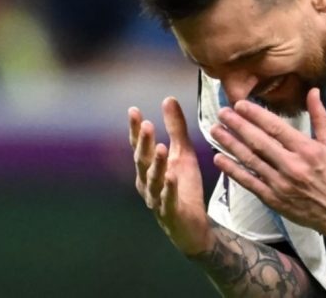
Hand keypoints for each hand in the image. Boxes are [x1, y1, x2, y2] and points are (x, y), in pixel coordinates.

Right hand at [128, 97, 210, 254]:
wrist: (192, 226)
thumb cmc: (183, 187)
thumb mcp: (183, 153)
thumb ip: (176, 128)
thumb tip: (168, 99)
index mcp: (148, 168)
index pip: (140, 146)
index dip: (135, 130)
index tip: (133, 110)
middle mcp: (147, 182)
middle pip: (143, 161)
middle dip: (143, 144)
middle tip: (147, 125)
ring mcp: (157, 199)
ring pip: (153, 180)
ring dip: (157, 164)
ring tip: (162, 148)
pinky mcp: (171, 212)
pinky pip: (168, 200)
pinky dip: (169, 189)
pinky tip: (172, 177)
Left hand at [210, 88, 325, 235]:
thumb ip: (320, 116)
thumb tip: (313, 91)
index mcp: (306, 149)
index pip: (276, 128)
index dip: (256, 115)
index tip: (240, 104)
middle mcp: (291, 165)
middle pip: (259, 142)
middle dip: (238, 126)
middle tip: (222, 113)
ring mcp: (280, 183)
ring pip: (250, 160)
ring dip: (230, 144)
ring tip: (215, 130)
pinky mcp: (272, 199)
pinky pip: (249, 182)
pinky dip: (233, 170)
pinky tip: (219, 159)